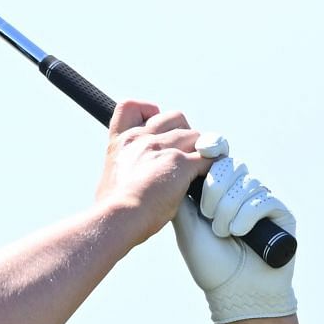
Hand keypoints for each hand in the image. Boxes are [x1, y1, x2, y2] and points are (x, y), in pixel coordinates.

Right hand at [93, 101, 214, 252]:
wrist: (116, 218)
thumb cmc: (113, 209)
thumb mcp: (110, 179)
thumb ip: (127, 168)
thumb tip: (136, 179)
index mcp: (122, 141)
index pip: (131, 106)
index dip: (149, 111)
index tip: (157, 127)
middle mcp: (141, 138)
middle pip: (176, 118)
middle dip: (184, 133)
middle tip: (185, 155)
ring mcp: (161, 148)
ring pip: (196, 136)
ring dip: (201, 151)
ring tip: (200, 170)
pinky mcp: (180, 163)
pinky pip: (208, 157)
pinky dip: (213, 166)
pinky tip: (209, 178)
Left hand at [172, 139, 298, 323]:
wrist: (236, 292)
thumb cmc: (210, 263)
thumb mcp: (186, 226)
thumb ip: (182, 195)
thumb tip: (179, 164)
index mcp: (218, 192)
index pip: (216, 160)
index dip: (213, 149)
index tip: (204, 149)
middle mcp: (241, 193)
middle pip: (231, 166)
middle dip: (215, 190)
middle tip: (208, 216)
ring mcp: (262, 201)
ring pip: (246, 183)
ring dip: (229, 209)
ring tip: (224, 233)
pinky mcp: (281, 213)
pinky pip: (263, 199)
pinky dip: (247, 215)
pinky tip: (240, 233)